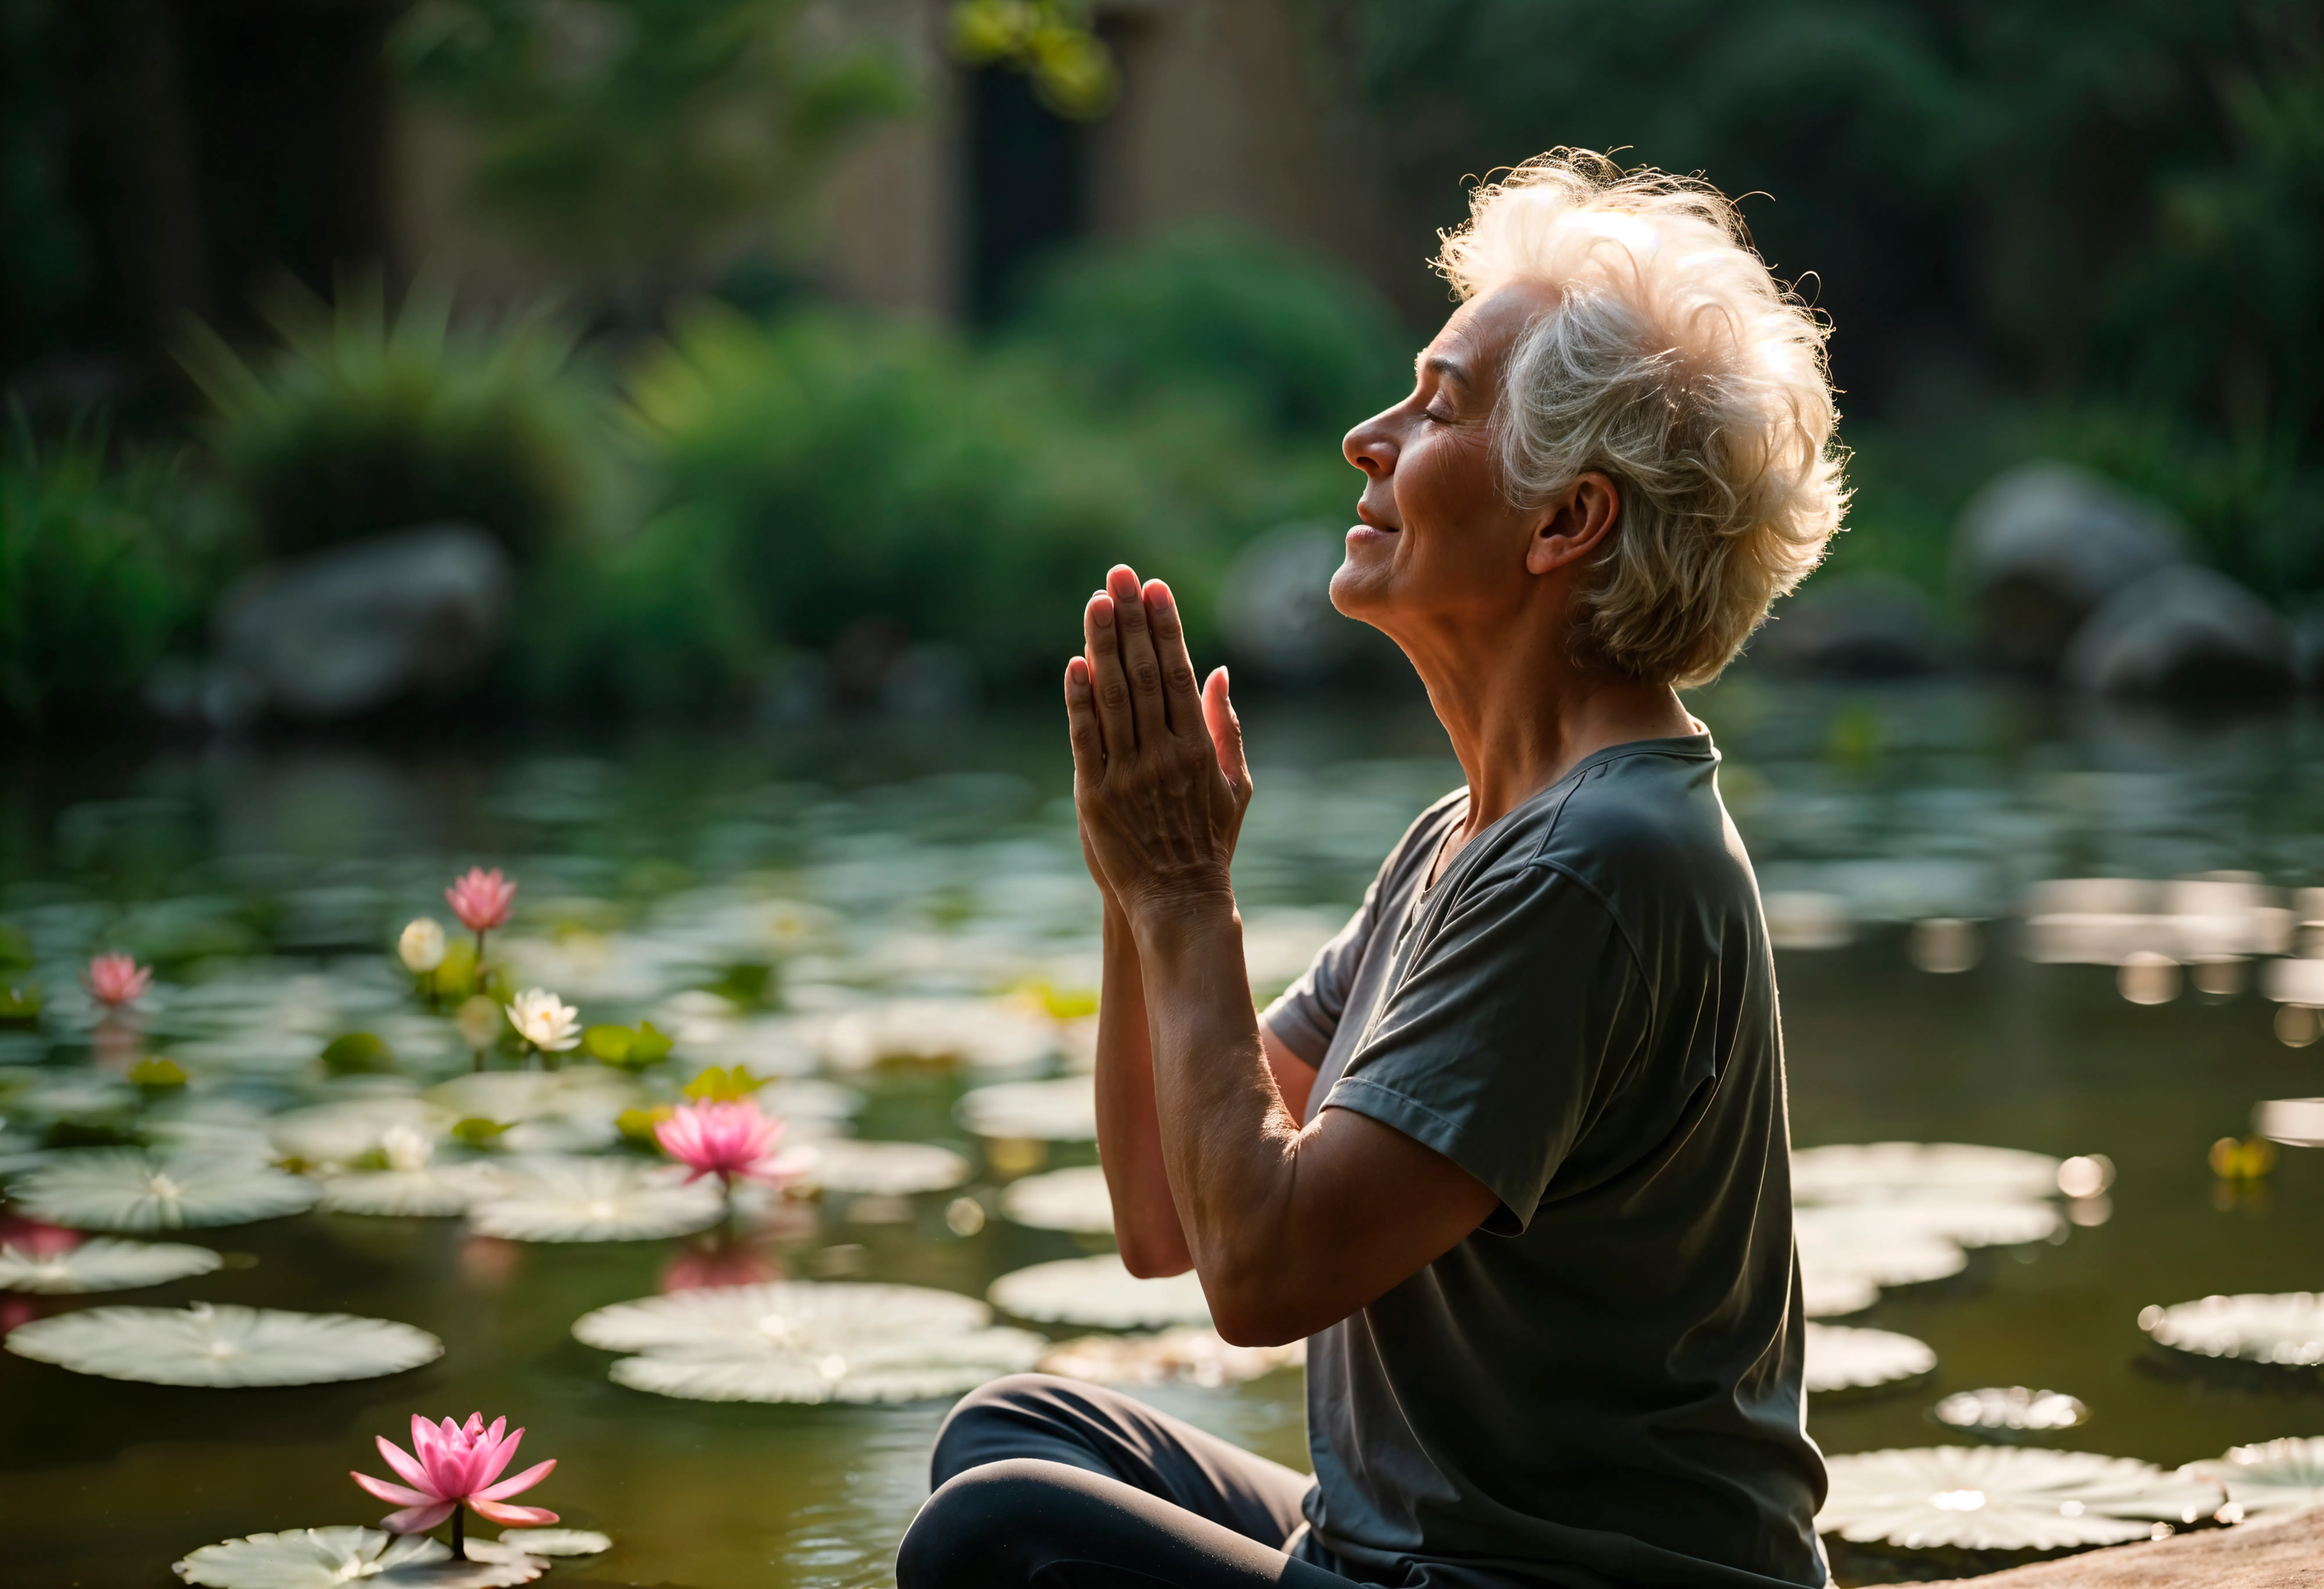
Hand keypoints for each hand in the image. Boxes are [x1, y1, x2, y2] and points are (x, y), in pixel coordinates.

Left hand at [1066, 565, 1252, 928]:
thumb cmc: (1209, 842)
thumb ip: (1226, 728)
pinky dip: (1078, 700)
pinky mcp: (1095, 796)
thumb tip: (1220, 672)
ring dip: (1103, 646)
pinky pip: (1085, 739)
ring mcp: (1128, 774)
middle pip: (1144, 674)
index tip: (1154, 588)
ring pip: (1113, 697)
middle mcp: (1164, 754)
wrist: (1179, 900)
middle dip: (1132, 620)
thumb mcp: (1236, 785)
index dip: (1164, 627)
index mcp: (1198, 748)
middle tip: (1120, 575)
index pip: (1178, 672)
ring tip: (1096, 601)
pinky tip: (1074, 663)